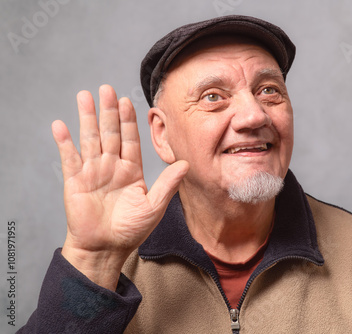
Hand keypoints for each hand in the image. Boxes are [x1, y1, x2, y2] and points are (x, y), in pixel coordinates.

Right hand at [52, 85, 188, 289]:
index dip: (128, 121)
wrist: (107, 248)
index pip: (130, 139)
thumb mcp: (154, 206)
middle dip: (108, 112)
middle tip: (107, 89)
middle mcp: (112, 166)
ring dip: (87, 118)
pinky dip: (65, 142)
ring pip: (90, 139)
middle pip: (110, 133)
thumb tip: (185, 163)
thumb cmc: (131, 230)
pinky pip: (70, 158)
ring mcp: (92, 172)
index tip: (127, 101)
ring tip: (84, 96)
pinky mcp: (75, 181)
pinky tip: (61, 125)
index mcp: (131, 170)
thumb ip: (168, 184)